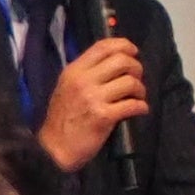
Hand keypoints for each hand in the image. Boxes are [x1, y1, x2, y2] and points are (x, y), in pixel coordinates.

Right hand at [36, 37, 147, 172]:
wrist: (54, 148)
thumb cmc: (63, 118)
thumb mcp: (67, 87)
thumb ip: (86, 73)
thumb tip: (115, 60)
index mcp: (74, 71)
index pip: (103, 46)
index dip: (124, 45)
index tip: (133, 52)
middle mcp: (83, 80)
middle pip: (122, 61)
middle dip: (136, 68)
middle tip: (136, 79)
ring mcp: (93, 98)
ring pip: (130, 82)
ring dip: (140, 90)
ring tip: (137, 97)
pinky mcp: (104, 116)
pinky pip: (132, 105)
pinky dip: (141, 107)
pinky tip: (140, 110)